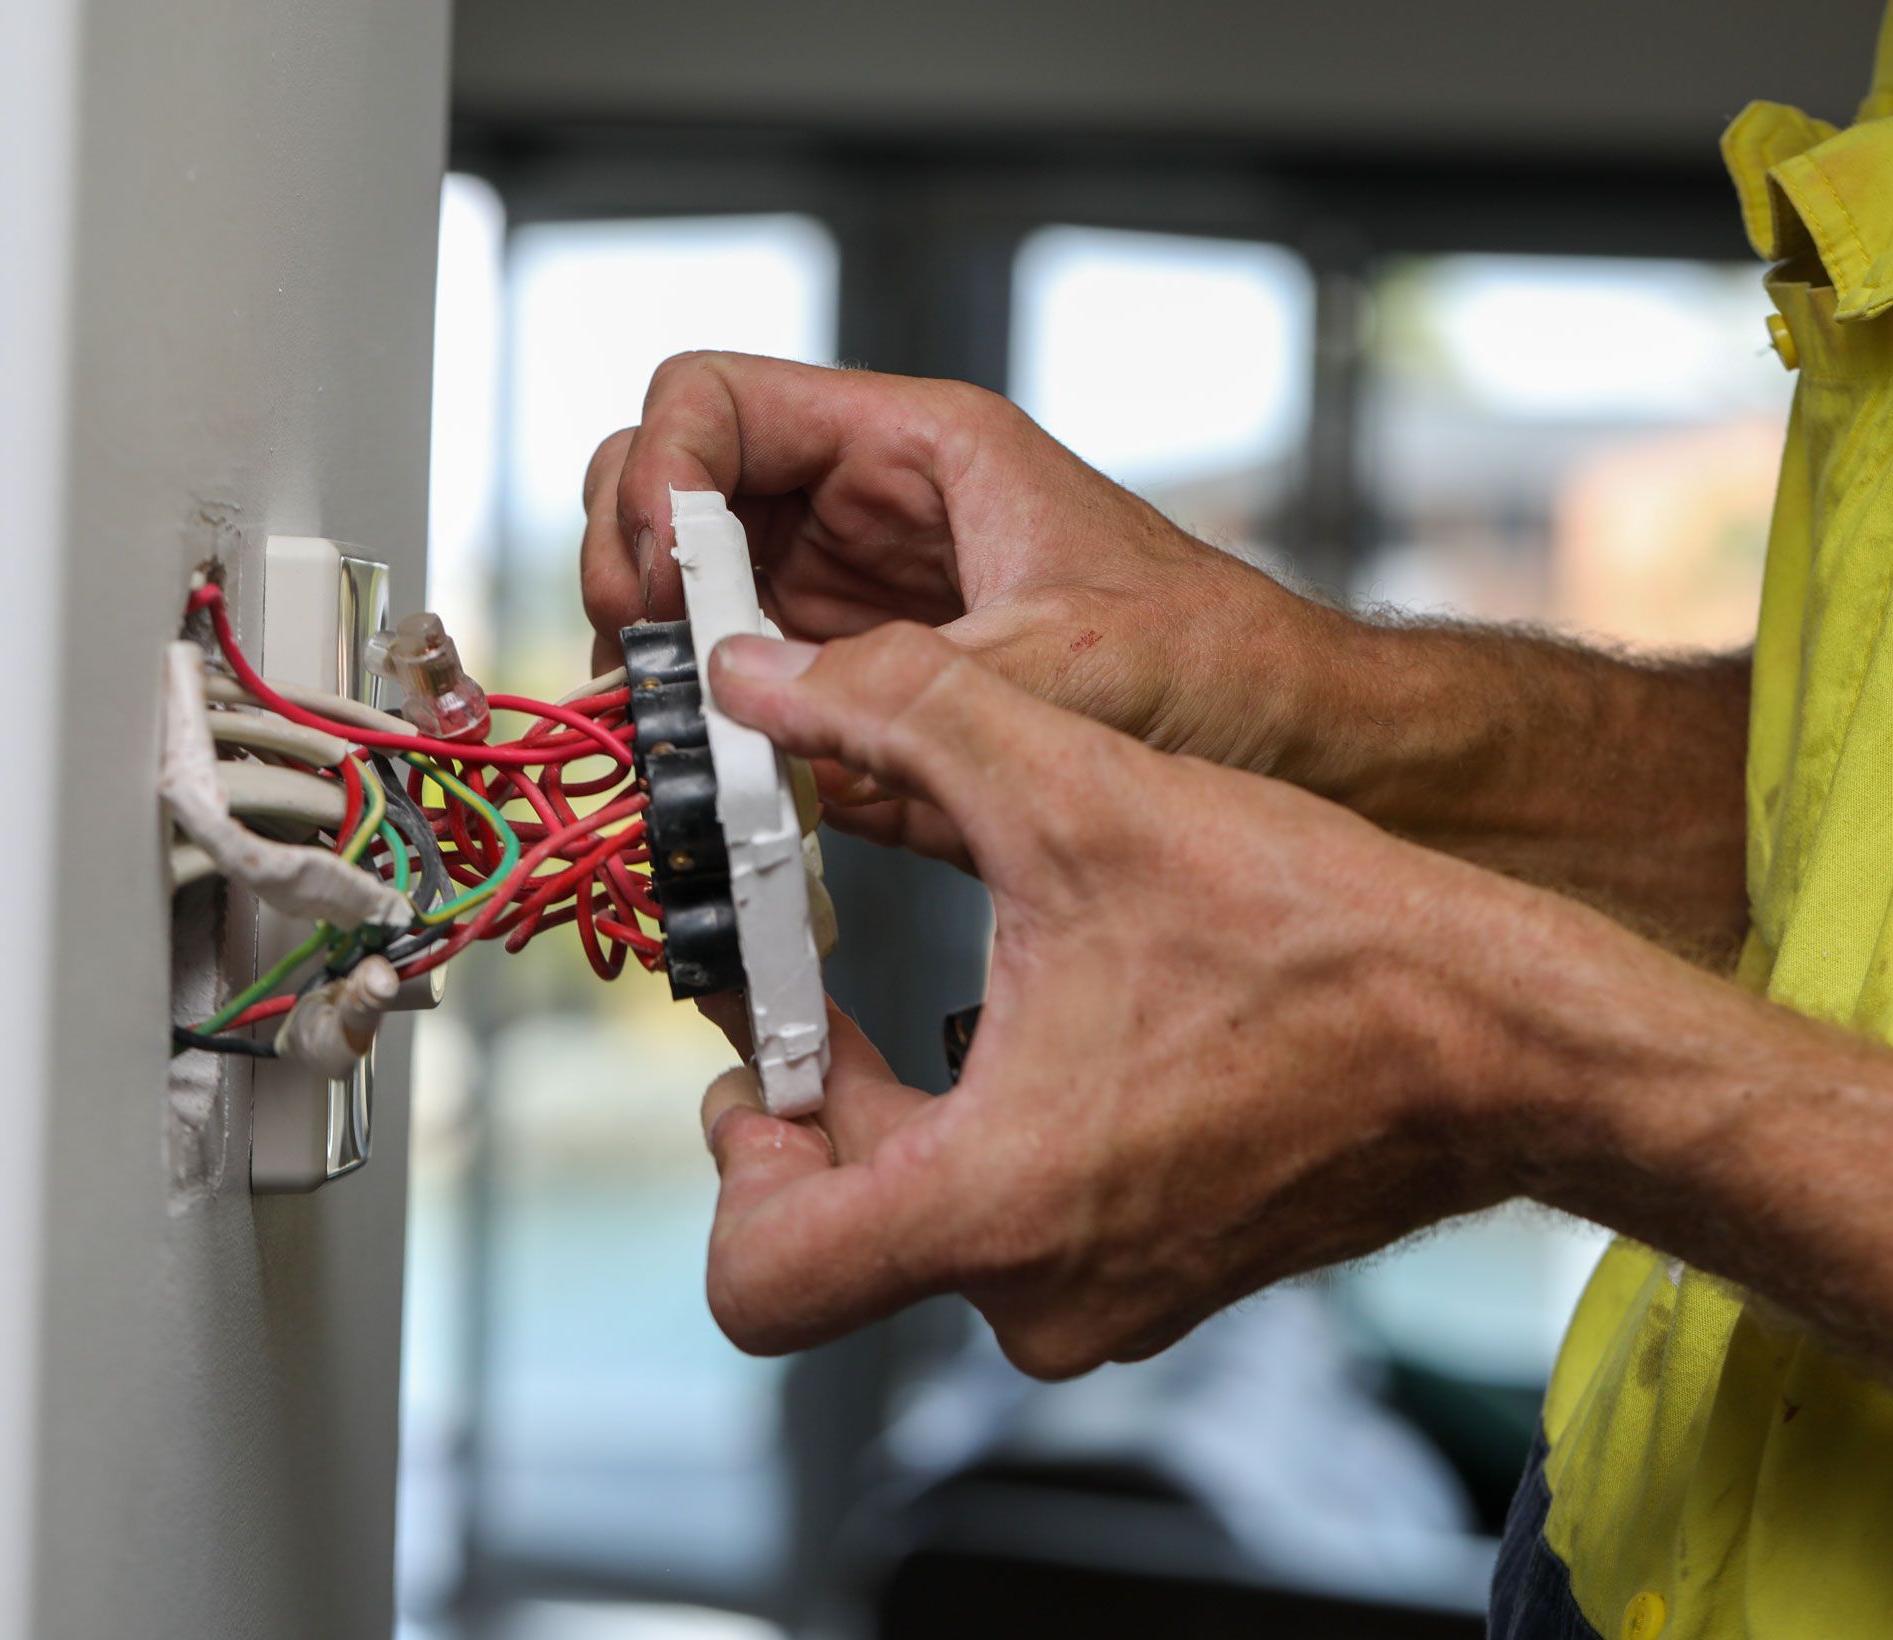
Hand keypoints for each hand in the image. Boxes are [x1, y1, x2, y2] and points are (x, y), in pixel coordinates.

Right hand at [580, 353, 1347, 787]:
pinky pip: (745, 694)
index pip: (721, 400)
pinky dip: (711, 731)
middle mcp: (866, 516)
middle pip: (675, 489)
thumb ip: (927, 680)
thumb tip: (764, 695)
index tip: (663, 572)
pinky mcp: (859, 696)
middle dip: (633, 559)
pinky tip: (719, 774)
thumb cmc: (1218, 660)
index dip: (662, 470)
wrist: (1280, 746)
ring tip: (666, 723)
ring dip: (658, 655)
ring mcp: (852, 606)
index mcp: (918, 451)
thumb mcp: (1079, 658)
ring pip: (692, 598)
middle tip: (643, 651)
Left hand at [691, 621, 1521, 1377]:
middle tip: (828, 997)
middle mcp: (1040, 1294)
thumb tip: (758, 679)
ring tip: (949, 993)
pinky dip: (999, 1144)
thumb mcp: (1078, 791)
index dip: (727, 1154)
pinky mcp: (1164, 1282)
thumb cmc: (1323, 940)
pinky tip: (1056, 1029)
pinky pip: (1026, 1233)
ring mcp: (1108, 1302)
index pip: (757, 1277)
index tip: (759, 1047)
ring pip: (932, 1231)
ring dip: (906, 1122)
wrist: (1512, 1039)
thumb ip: (898, 715)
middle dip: (815, 1112)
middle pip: (832, 1241)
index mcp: (992, 1206)